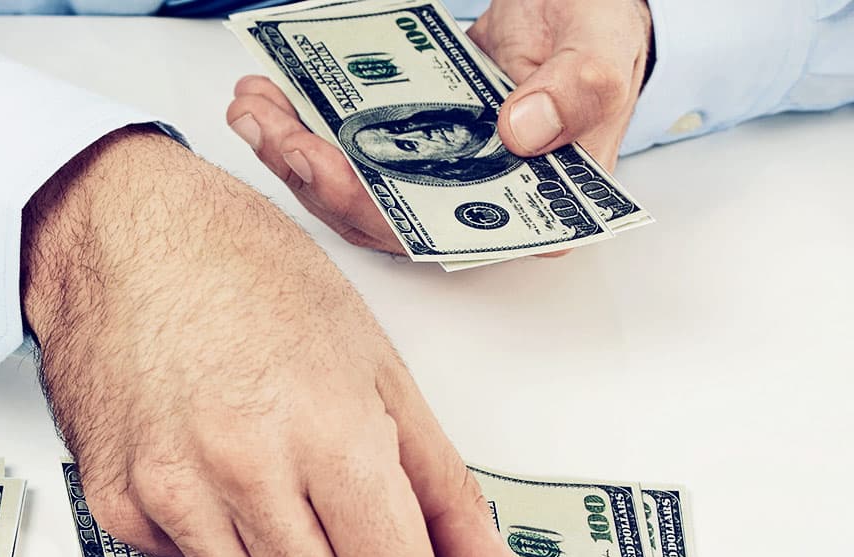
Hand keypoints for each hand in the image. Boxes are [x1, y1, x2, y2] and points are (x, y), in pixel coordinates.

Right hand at [23, 128, 539, 556]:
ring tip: (287, 491)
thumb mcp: (379, 368)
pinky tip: (223, 481)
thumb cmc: (251, 276)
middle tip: (351, 508)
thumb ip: (446, 490)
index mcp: (325, 431)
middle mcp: (242, 471)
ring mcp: (171, 494)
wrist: (124, 234)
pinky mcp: (117, 505)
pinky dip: (224, 550)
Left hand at [225, 0, 652, 253]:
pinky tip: (271, 96)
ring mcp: (439, 176)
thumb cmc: (600, 33)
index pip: (443, 237)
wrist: (582, 2)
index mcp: (534, 209)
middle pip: (380, 215)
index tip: (325, 168)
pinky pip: (350, 148)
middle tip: (264, 124)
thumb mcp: (602, 51)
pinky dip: (305, 124)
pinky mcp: (411, 144)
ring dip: (292, 150)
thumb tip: (520, 131)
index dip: (375, 213)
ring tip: (252, 106)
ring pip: (353, 185)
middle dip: (310, 173)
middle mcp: (476, 205)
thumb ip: (574, 89)